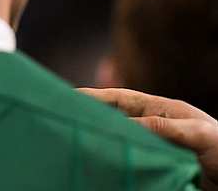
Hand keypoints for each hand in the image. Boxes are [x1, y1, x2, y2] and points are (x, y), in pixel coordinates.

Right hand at [80, 87, 217, 189]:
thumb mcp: (201, 134)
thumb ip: (164, 126)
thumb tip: (126, 125)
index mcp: (162, 110)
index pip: (121, 99)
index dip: (95, 96)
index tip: (69, 95)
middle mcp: (153, 128)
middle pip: (114, 119)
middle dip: (91, 117)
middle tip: (65, 118)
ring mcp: (152, 149)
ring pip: (119, 142)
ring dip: (101, 142)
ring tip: (77, 143)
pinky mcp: (154, 169)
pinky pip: (128, 163)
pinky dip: (114, 164)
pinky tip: (100, 167)